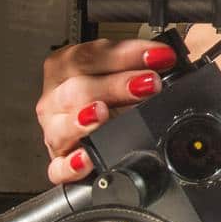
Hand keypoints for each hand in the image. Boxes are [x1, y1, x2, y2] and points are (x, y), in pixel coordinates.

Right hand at [35, 38, 177, 184]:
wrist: (89, 131)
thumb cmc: (104, 98)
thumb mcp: (118, 74)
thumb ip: (135, 65)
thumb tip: (166, 59)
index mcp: (67, 66)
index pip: (92, 55)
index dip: (127, 54)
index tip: (160, 56)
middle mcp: (56, 97)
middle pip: (78, 88)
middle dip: (115, 85)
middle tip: (149, 84)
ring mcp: (54, 131)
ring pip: (62, 126)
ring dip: (83, 119)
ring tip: (103, 112)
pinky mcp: (58, 163)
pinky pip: (59, 167)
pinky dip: (71, 165)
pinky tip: (85, 159)